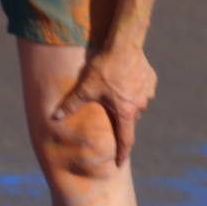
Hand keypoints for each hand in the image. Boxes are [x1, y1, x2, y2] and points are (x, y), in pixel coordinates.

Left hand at [52, 43, 156, 166]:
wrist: (125, 43)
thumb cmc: (105, 67)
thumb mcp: (86, 87)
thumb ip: (72, 104)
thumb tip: (54, 117)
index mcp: (125, 112)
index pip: (125, 139)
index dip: (122, 152)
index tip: (120, 161)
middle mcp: (139, 106)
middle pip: (129, 118)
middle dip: (120, 117)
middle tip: (110, 108)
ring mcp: (147, 93)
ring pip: (136, 103)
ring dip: (127, 101)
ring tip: (116, 88)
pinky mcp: (151, 81)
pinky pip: (142, 89)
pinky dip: (134, 87)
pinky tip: (125, 76)